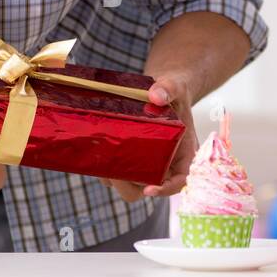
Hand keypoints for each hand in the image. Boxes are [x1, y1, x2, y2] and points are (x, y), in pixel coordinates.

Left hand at [101, 73, 196, 201]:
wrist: (161, 90)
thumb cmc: (174, 92)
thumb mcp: (176, 87)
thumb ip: (170, 88)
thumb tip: (156, 96)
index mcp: (182, 155)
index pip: (179, 181)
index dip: (166, 190)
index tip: (150, 189)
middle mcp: (163, 164)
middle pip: (145, 187)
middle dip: (127, 184)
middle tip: (113, 170)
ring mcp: (143, 163)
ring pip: (125, 182)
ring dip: (112, 176)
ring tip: (100, 155)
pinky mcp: (125, 157)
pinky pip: (113, 169)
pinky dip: (103, 165)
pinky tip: (94, 147)